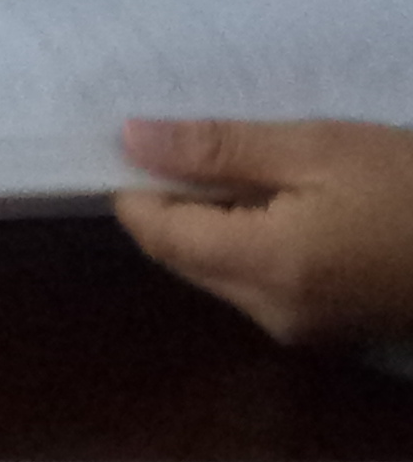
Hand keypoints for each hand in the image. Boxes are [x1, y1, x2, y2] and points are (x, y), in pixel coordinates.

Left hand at [114, 120, 412, 347]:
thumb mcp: (316, 148)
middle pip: (180, 256)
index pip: (155, 233)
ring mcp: (304, 330)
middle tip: (193, 136)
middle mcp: (272, 313)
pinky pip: (258, 283)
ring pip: (216, 270)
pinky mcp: (330, 329)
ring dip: (213, 219)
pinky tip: (279, 196)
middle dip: (173, 200)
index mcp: (264, 268)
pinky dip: (250, 240)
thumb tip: (130, 139)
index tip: (136, 131)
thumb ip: (217, 149)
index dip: (134, 182)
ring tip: (245, 159)